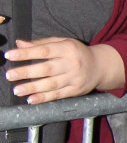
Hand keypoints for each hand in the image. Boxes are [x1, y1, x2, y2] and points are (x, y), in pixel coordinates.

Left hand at [4, 36, 122, 101]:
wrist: (100, 66)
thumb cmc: (77, 52)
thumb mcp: (62, 42)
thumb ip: (41, 44)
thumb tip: (19, 44)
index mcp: (66, 48)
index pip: (43, 51)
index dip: (26, 54)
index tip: (9, 55)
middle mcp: (71, 64)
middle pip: (46, 69)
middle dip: (26, 72)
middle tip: (9, 75)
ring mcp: (74, 79)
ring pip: (51, 84)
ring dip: (32, 88)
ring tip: (17, 90)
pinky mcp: (76, 91)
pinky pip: (58, 95)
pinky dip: (44, 98)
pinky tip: (31, 99)